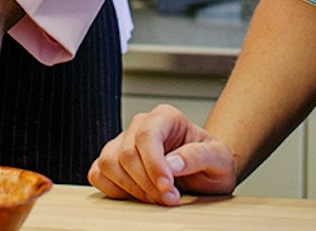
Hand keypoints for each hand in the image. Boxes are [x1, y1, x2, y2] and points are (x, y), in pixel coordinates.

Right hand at [87, 104, 238, 204]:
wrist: (205, 172)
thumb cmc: (211, 161)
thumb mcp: (218, 159)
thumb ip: (198, 156)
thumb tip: (172, 163)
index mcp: (165, 117)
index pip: (147, 134)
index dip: (153, 163)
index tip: (167, 187)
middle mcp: (140, 125)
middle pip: (127, 153)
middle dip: (147, 183)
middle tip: (170, 199)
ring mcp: (122, 143)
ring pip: (109, 163)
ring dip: (131, 189)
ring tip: (156, 199)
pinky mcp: (112, 162)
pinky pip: (97, 174)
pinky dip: (113, 190)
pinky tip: (136, 196)